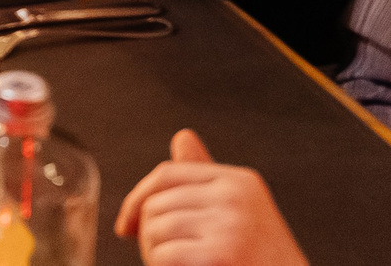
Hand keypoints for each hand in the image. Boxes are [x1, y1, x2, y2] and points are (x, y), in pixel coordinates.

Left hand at [114, 131, 307, 265]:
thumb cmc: (264, 263)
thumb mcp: (240, 212)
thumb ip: (206, 181)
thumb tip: (182, 138)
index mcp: (239, 181)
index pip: (167, 174)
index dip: (137, 199)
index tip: (126, 226)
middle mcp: (235, 195)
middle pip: (156, 203)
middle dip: (146, 235)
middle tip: (158, 259)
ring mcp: (231, 224)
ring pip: (156, 229)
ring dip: (153, 256)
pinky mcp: (222, 253)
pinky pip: (165, 255)